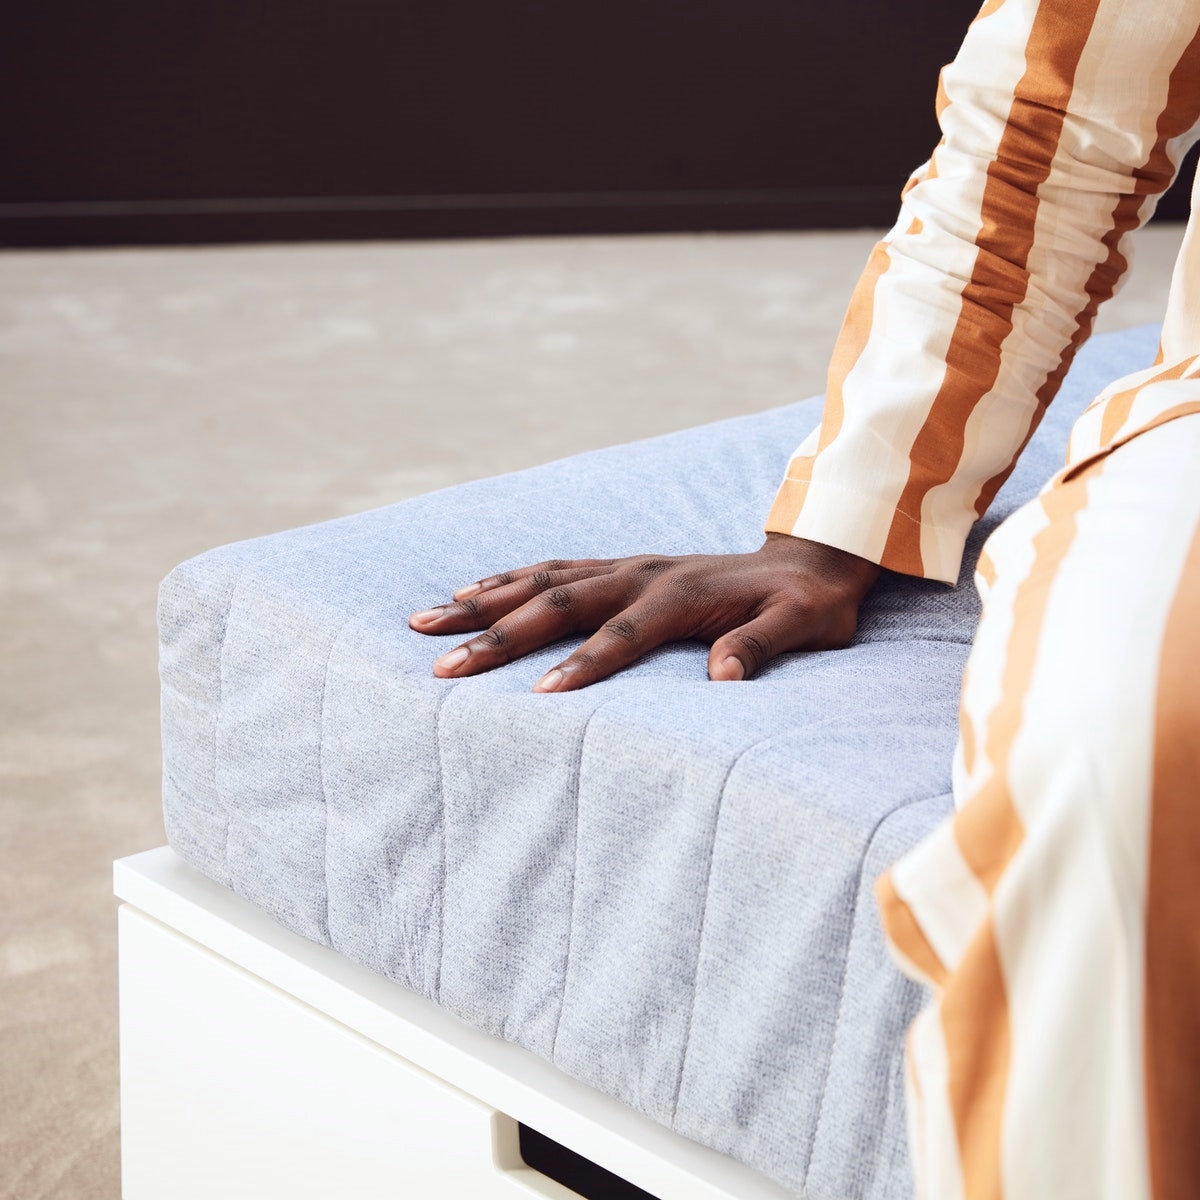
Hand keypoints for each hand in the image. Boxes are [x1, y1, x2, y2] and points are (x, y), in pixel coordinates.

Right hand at [409, 534, 880, 691]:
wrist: (814, 554)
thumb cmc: (810, 602)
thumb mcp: (807, 625)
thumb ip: (765, 644)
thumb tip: (723, 674)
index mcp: (682, 595)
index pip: (622, 635)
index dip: (582, 664)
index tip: (537, 694)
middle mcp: (643, 574)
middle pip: (559, 604)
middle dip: (498, 636)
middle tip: (441, 667)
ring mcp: (628, 566)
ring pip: (542, 580)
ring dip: (483, 602)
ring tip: (424, 621)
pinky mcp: (621, 567)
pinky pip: (553, 569)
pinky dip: (507, 579)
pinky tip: (471, 592)